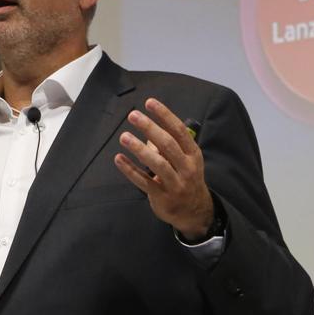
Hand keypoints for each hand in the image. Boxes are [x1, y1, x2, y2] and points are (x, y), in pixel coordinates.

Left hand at [114, 98, 214, 240]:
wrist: (194, 211)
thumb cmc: (185, 178)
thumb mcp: (184, 160)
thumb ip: (166, 144)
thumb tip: (147, 127)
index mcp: (193, 154)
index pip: (179, 131)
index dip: (164, 115)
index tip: (149, 102)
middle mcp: (187, 168)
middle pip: (168, 145)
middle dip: (150, 128)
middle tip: (133, 116)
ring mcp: (175, 184)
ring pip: (157, 164)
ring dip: (139, 149)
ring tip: (124, 137)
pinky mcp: (162, 197)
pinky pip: (144, 182)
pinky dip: (130, 170)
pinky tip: (119, 159)